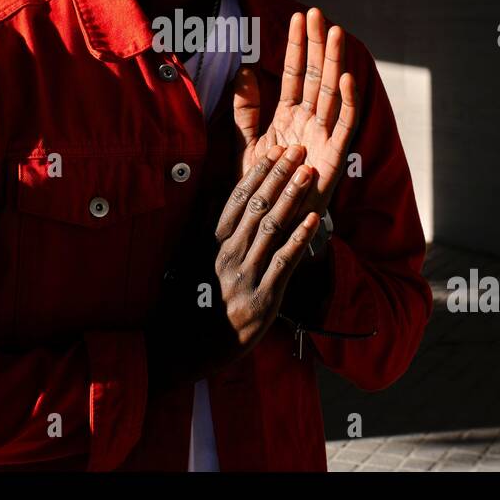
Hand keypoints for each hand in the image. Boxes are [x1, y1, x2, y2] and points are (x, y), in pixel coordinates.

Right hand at [145, 144, 319, 389]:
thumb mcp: (192, 261)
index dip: (258, 173)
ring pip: (272, 228)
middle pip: (258, 206)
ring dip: (292, 198)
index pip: (238, 198)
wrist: (185, 347)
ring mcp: (244, 275)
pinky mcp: (262, 298)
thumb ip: (207, 231)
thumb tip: (215, 198)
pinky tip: (314, 220)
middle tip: (298, 151)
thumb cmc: (193, 302)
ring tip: (309, 174)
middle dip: (280, 176)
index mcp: (212, 242)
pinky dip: (300, 239)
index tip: (275, 151)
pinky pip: (284, 263)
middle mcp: (227, 254)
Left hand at [233, 7, 358, 217]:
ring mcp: (324, 135)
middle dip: (317, 44)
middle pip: (314, 75)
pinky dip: (347, 101)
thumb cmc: (264, 187)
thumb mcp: (246, 145)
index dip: (296, 46)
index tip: (298, 18)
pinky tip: (345, 78)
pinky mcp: (335, 154)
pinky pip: (344, 124)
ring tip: (336, 33)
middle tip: (318, 13)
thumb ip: (245, 110)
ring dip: (334, 63)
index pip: (293, 73)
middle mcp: (309, 120)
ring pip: (331, 92)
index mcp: (289, 116)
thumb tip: (244, 69)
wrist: (273, 224)